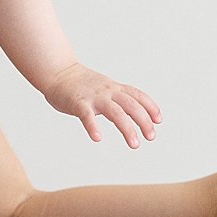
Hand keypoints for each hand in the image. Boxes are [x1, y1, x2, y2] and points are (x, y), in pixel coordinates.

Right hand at [42, 62, 162, 148]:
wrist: (58, 72)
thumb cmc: (81, 85)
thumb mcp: (104, 88)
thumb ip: (117, 99)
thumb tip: (131, 114)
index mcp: (114, 88)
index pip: (138, 95)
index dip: (151, 107)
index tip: (158, 121)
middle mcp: (108, 92)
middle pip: (132, 105)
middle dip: (144, 121)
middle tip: (151, 137)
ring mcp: (94, 97)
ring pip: (116, 112)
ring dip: (127, 129)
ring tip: (134, 144)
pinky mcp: (78, 103)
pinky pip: (87, 116)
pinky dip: (93, 127)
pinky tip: (97, 138)